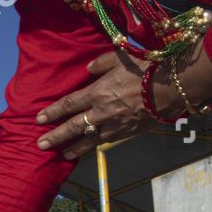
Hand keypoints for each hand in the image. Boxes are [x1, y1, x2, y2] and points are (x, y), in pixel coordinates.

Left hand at [34, 51, 157, 159]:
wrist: (173, 87)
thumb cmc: (147, 68)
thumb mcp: (120, 58)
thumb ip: (101, 64)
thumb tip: (88, 69)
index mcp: (98, 92)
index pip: (69, 104)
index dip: (53, 112)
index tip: (38, 119)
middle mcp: (103, 111)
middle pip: (74, 126)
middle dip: (56, 136)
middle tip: (40, 145)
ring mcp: (115, 125)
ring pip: (89, 139)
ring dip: (73, 147)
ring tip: (61, 154)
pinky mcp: (128, 132)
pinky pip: (106, 141)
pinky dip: (94, 146)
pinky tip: (87, 150)